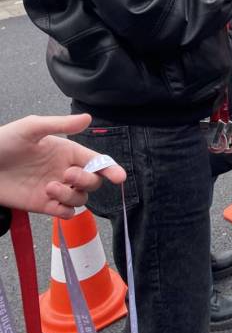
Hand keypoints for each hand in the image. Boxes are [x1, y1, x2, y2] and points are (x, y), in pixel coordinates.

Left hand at [0, 114, 125, 218]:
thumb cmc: (4, 142)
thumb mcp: (32, 127)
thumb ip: (60, 125)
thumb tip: (88, 119)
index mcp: (66, 151)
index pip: (96, 161)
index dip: (110, 168)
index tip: (119, 177)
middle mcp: (64, 170)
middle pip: (92, 181)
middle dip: (86, 179)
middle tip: (67, 174)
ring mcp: (54, 189)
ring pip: (80, 198)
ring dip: (71, 195)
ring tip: (49, 188)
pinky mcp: (42, 205)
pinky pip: (65, 214)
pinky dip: (64, 211)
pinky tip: (51, 202)